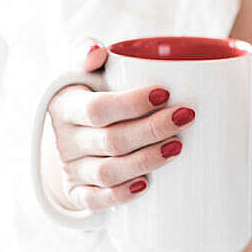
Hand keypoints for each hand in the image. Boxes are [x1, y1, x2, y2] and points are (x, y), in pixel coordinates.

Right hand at [40, 39, 195, 211]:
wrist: (77, 133)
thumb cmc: (95, 94)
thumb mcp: (87, 71)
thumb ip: (88, 52)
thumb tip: (97, 51)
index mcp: (65, 105)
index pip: (96, 108)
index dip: (131, 103)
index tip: (165, 93)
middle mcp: (65, 139)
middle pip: (110, 140)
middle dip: (151, 130)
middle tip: (186, 117)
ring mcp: (71, 169)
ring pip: (107, 172)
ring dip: (145, 160)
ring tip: (177, 147)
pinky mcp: (78, 192)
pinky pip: (94, 200)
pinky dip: (120, 195)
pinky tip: (146, 185)